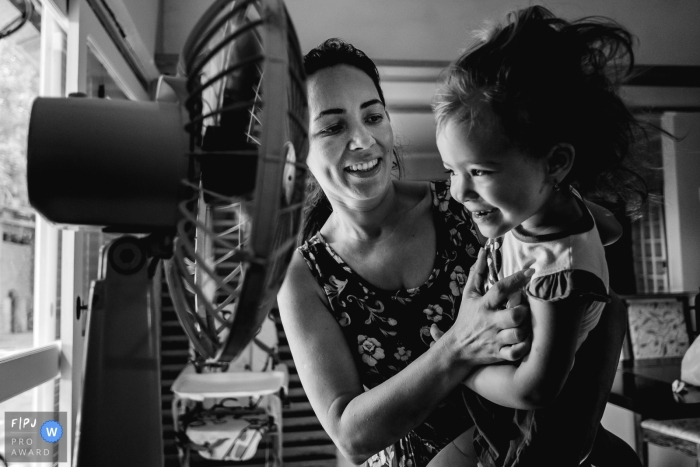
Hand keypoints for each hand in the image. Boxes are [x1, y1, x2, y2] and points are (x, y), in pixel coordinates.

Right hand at [439, 248, 532, 366]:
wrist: (457, 348)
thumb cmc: (466, 317)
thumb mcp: (469, 294)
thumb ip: (478, 273)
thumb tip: (484, 251)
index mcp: (484, 305)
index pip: (501, 289)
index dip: (517, 279)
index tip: (531, 271)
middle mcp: (490, 322)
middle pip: (514, 315)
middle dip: (524, 310)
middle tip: (525, 307)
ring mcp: (495, 339)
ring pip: (518, 334)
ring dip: (525, 329)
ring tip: (525, 324)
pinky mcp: (499, 353)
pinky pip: (515, 353)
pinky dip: (523, 347)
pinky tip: (524, 339)